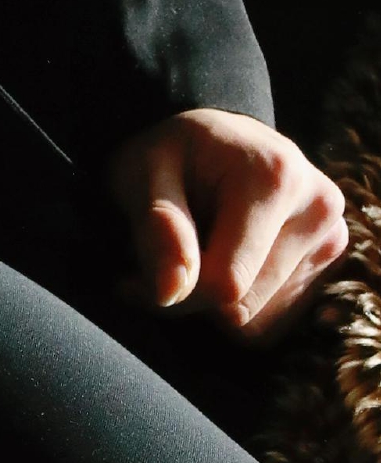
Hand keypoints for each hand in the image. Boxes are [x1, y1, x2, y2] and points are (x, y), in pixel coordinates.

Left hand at [105, 107, 349, 343]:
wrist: (215, 139)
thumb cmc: (172, 154)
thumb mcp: (141, 172)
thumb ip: (156, 227)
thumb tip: (170, 292)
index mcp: (275, 178)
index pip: (225, 284)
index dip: (171, 294)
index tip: (130, 281)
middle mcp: (318, 209)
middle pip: (241, 307)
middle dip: (190, 296)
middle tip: (160, 260)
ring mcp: (331, 238)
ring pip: (256, 322)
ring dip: (212, 304)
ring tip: (196, 250)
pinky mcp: (328, 264)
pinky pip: (272, 323)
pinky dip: (237, 306)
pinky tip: (224, 261)